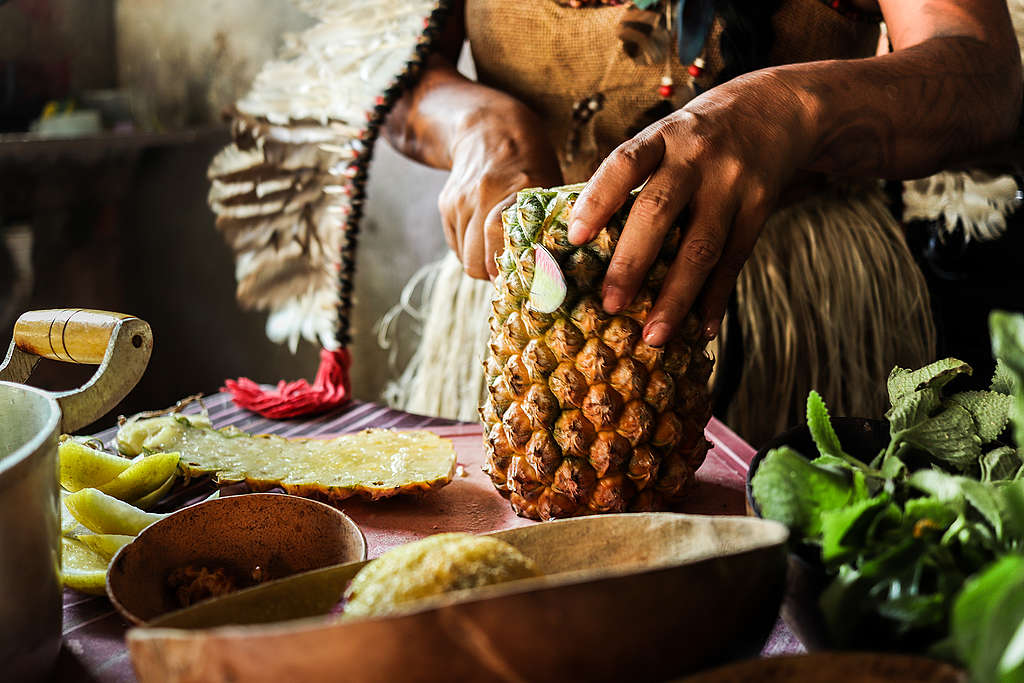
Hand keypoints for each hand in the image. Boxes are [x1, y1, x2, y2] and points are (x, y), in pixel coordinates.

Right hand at [440, 105, 562, 279]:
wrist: (489, 127)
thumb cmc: (530, 161)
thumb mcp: (551, 185)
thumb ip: (552, 224)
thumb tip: (558, 271)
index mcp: (518, 190)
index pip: (503, 245)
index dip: (513, 273)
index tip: (527, 283)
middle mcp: (484, 195)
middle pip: (477, 262)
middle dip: (495, 276)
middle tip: (514, 274)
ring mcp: (460, 201)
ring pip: (465, 258)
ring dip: (482, 264)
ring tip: (501, 255)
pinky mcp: (446, 204)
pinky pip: (455, 245)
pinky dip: (470, 250)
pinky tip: (485, 239)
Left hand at [567, 74, 814, 345]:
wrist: (780, 106)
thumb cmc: (702, 133)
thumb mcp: (667, 134)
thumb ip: (635, 176)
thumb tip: (584, 238)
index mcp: (663, 135)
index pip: (624, 164)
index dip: (597, 199)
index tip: (574, 237)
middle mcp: (696, 157)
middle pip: (659, 211)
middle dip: (632, 262)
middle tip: (610, 304)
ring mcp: (731, 183)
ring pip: (701, 247)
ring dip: (676, 298)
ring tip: (654, 336)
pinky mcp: (760, 206)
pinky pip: (735, 260)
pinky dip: (717, 298)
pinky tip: (701, 329)